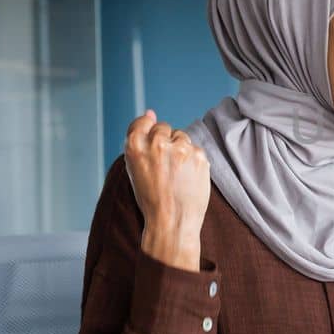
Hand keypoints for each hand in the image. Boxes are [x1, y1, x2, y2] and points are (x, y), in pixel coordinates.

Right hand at [124, 110, 210, 271]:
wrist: (172, 222)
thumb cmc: (151, 198)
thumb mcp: (135, 169)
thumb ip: (141, 140)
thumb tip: (151, 112)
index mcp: (135, 147)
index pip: (141, 122)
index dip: (147, 129)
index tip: (152, 139)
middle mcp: (157, 144)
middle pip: (164, 128)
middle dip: (166, 141)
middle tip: (165, 166)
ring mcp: (179, 148)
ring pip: (182, 136)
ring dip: (180, 149)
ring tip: (177, 174)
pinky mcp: (198, 155)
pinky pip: (195, 149)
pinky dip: (193, 160)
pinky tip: (188, 177)